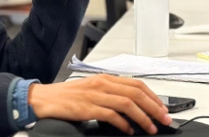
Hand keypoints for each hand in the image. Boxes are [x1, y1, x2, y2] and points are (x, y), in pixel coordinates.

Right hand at [28, 75, 171, 135]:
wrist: (44, 98)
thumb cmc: (67, 96)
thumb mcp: (92, 90)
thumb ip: (110, 94)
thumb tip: (132, 106)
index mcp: (104, 78)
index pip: (136, 84)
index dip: (153, 96)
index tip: (163, 108)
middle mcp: (102, 84)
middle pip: (135, 93)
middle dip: (154, 107)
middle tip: (164, 119)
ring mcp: (95, 95)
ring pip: (127, 103)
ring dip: (143, 117)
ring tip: (151, 128)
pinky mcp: (87, 107)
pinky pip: (111, 115)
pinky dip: (124, 124)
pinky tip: (129, 131)